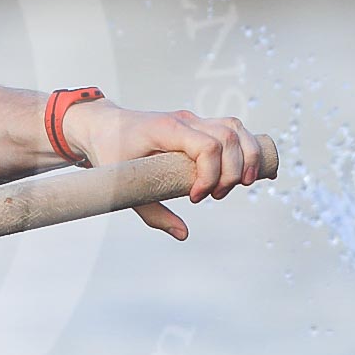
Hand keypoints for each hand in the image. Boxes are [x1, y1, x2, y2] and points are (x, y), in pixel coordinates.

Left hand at [60, 101, 263, 240]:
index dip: (210, 175)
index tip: (196, 198)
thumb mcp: (123, 185)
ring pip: (236, 128)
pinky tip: (251, 171)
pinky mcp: (200, 126)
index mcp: (166, 129)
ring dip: (247, 157)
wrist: (102, 126)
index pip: (207, 145)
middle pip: (229, 136)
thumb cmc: (111, 153)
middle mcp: (185, 121)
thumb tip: (183, 234)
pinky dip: (247, 148)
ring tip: (241, 185)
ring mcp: (194, 120)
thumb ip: (152, 212)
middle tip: (216, 196)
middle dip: (232, 172)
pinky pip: (232, 130)